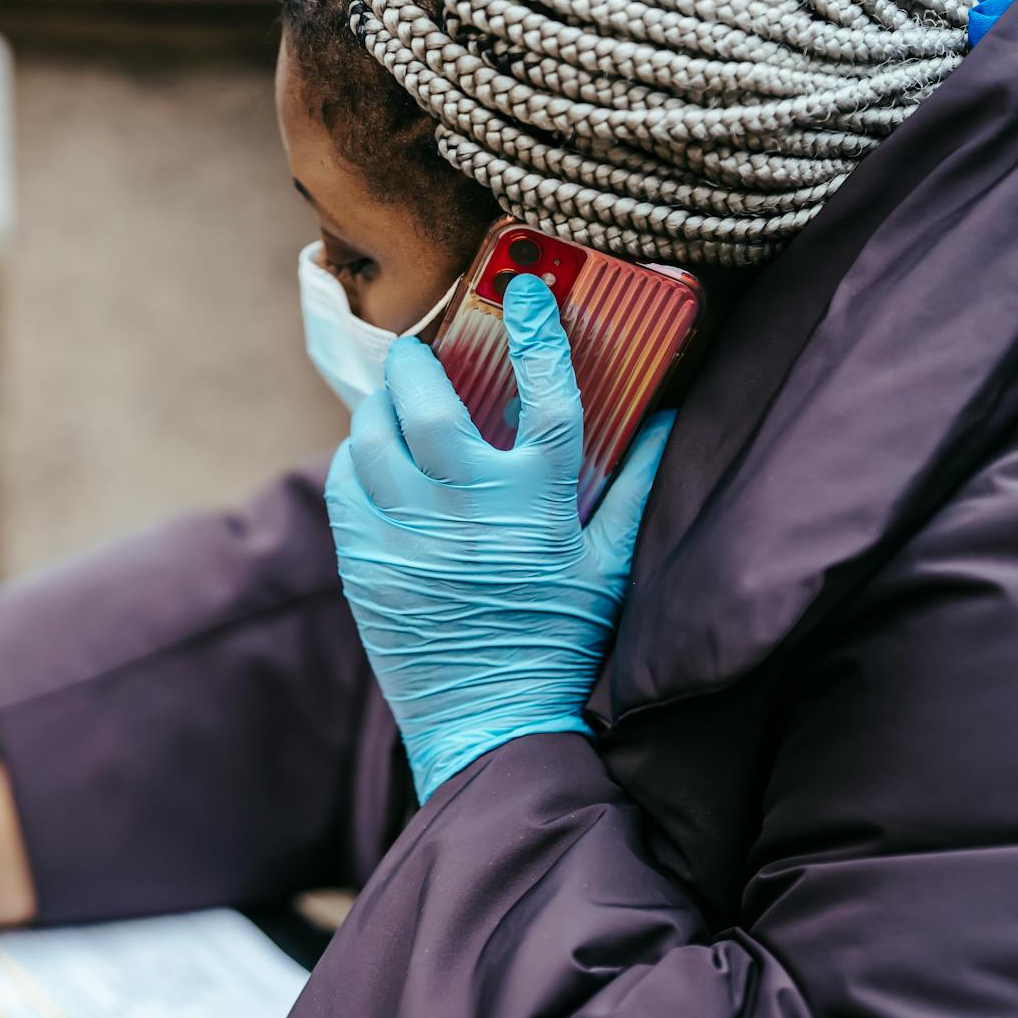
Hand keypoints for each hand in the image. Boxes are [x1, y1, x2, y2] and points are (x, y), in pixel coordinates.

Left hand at [325, 274, 673, 800]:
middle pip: (430, 402)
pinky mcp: (367, 564)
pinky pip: (345, 487)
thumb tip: (671, 417)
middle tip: (418, 348)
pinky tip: (371, 458)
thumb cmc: (561, 644)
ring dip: (379, 406)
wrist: (494, 726)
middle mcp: (470, 510)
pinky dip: (354, 461)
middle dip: (417, 360)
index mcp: (539, 502)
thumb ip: (639, 487)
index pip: (547, 394)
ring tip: (391, 398)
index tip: (525, 291)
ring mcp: (409, 537)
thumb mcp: (612, 566)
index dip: (538, 334)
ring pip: (373, 438)